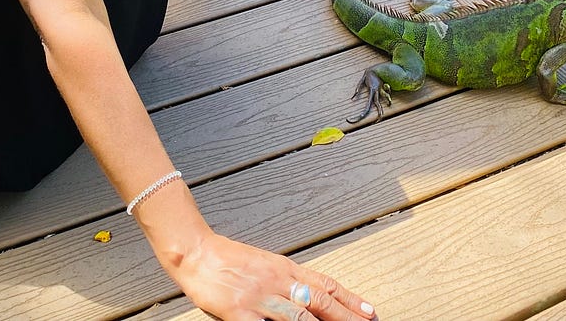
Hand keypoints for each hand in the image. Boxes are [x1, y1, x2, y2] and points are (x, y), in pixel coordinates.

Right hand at [169, 231, 376, 320]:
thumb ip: (285, 280)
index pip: (325, 285)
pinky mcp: (239, 313)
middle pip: (319, 302)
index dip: (349, 300)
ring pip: (300, 318)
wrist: (195, 251)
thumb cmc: (228, 259)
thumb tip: (310, 297)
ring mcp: (259, 298)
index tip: (370, 312)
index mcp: (284, 268)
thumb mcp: (263, 264)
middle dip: (346, 318)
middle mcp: (277, 281)